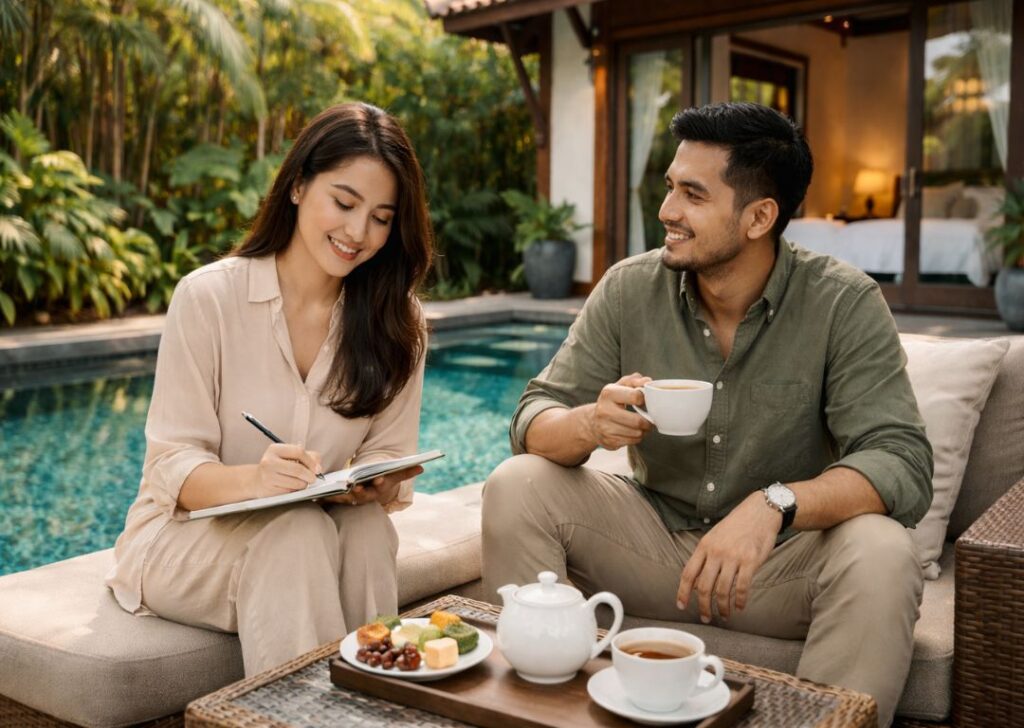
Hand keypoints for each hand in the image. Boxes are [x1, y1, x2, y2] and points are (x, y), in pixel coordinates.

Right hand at [254, 443, 322, 496]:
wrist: (257, 480)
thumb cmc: (278, 466)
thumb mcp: (290, 455)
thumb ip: (308, 456)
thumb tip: (318, 467)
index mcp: (275, 449)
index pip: (299, 452)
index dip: (311, 461)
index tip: (317, 469)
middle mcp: (269, 461)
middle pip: (298, 469)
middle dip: (310, 476)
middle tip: (313, 478)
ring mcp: (267, 476)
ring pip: (296, 483)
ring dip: (303, 484)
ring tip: (301, 482)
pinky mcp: (268, 489)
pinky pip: (290, 492)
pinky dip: (295, 490)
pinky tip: (291, 486)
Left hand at [324, 465, 423, 505]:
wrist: (368, 492)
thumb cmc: (380, 481)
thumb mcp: (393, 476)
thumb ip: (405, 472)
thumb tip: (422, 467)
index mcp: (377, 490)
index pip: (380, 486)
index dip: (379, 483)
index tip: (379, 479)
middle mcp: (364, 496)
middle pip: (361, 494)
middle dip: (357, 490)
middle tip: (352, 485)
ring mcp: (351, 499)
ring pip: (344, 497)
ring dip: (337, 495)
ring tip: (331, 489)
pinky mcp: (339, 499)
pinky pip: (332, 498)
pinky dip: (325, 497)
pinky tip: (317, 494)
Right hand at [583, 373, 653, 449]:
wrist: (593, 422)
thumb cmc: (611, 402)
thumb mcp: (620, 387)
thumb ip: (634, 381)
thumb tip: (647, 381)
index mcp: (608, 393)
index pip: (636, 396)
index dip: (645, 399)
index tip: (646, 401)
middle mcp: (604, 411)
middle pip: (637, 421)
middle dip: (648, 421)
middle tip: (650, 419)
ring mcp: (605, 427)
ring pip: (637, 433)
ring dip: (644, 430)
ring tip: (642, 425)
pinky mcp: (609, 441)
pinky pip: (632, 441)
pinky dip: (637, 438)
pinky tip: (633, 432)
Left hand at [676, 492, 780, 621]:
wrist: (760, 511)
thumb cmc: (736, 526)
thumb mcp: (714, 536)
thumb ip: (705, 556)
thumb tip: (697, 582)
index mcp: (704, 546)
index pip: (688, 573)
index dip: (682, 592)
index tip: (681, 606)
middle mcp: (716, 552)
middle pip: (703, 586)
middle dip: (703, 606)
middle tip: (706, 617)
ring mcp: (733, 557)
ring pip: (722, 590)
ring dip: (722, 607)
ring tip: (724, 615)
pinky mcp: (750, 561)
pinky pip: (742, 587)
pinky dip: (739, 600)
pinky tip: (739, 607)